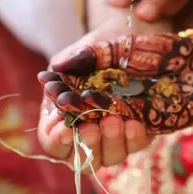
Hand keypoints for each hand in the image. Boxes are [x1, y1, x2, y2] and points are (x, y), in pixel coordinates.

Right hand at [37, 0, 170, 168]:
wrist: (135, 33)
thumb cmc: (102, 44)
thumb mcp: (82, 51)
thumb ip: (69, 64)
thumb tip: (51, 75)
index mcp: (64, 113)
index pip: (53, 142)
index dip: (56, 141)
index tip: (65, 129)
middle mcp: (88, 129)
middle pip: (80, 160)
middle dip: (86, 146)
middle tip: (92, 128)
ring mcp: (115, 133)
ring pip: (109, 157)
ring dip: (111, 143)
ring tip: (114, 121)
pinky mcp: (141, 129)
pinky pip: (137, 144)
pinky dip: (135, 138)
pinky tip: (135, 124)